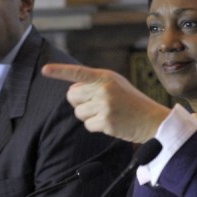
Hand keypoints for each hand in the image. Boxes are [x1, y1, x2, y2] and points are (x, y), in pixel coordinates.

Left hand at [42, 64, 170, 142]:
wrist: (152, 119)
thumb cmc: (131, 102)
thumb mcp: (115, 84)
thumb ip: (95, 84)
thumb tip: (72, 90)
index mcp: (105, 76)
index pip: (77, 72)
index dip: (59, 71)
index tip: (44, 70)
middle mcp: (103, 89)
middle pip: (72, 96)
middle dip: (78, 102)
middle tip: (95, 105)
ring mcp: (105, 105)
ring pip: (78, 112)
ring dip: (88, 116)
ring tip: (106, 114)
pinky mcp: (106, 121)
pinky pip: (88, 125)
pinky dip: (96, 127)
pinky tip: (110, 123)